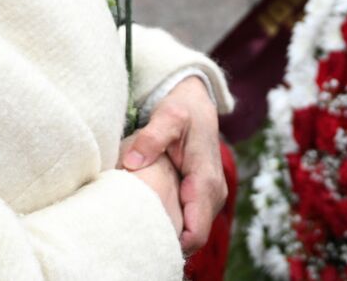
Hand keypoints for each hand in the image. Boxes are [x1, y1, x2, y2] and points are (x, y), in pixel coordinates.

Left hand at [120, 76, 225, 255]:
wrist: (197, 104)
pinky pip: (190, 220)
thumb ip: (151, 138)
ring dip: (169, 228)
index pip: (196, 233)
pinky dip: (172, 219)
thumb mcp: (167, 115)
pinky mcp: (203, 195)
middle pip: (193, 237)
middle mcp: (214, 193)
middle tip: (134, 229)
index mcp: (206, 181)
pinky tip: (150, 209)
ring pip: (191, 230)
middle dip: (167, 238)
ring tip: (140, 219)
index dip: (173, 243)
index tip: (144, 237)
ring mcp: (211, 196)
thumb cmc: (183, 109)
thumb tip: (132, 162)